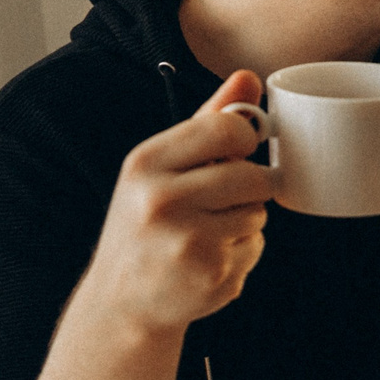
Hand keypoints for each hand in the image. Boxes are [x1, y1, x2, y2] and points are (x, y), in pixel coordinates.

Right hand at [75, 71, 278, 332]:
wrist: (121, 302)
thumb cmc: (145, 221)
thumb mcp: (160, 167)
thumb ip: (207, 121)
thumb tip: (249, 77)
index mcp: (146, 163)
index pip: (226, 128)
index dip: (245, 137)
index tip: (238, 149)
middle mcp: (161, 201)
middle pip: (252, 175)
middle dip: (250, 186)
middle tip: (224, 198)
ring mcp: (187, 242)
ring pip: (258, 212)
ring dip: (246, 220)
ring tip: (206, 231)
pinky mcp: (211, 276)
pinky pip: (255, 246)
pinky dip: (242, 251)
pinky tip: (207, 259)